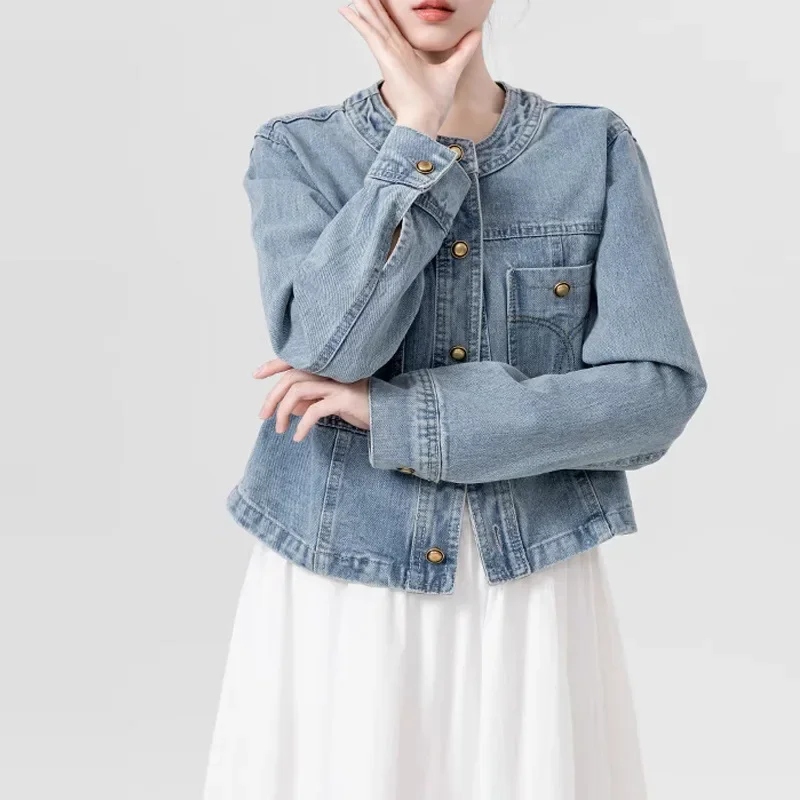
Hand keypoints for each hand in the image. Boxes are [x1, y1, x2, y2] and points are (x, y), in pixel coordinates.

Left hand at [252, 357, 370, 441]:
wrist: (390, 413)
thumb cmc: (360, 407)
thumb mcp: (330, 403)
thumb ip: (310, 400)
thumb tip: (287, 407)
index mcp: (326, 368)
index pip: (293, 361)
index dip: (273, 365)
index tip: (256, 375)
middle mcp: (330, 371)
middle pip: (290, 378)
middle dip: (272, 398)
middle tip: (263, 417)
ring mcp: (337, 382)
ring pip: (297, 391)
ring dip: (283, 412)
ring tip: (280, 430)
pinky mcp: (343, 398)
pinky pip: (314, 410)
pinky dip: (302, 425)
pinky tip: (299, 437)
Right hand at [338, 0, 481, 136]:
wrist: (425, 121)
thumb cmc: (434, 105)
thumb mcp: (452, 70)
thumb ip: (463, 51)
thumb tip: (476, 33)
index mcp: (407, 55)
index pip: (395, 28)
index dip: (388, 13)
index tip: (383, 0)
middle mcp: (395, 53)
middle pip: (382, 23)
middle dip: (373, 6)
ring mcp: (388, 56)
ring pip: (373, 25)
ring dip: (364, 9)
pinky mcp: (384, 59)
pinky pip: (369, 35)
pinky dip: (359, 23)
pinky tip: (347, 11)